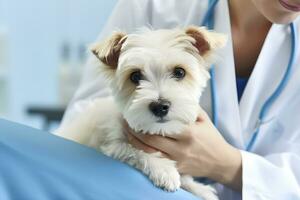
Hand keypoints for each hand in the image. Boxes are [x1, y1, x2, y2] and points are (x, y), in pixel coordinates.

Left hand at [123, 108, 241, 190]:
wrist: (221, 162)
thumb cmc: (212, 138)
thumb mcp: (204, 119)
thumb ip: (188, 108)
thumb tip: (171, 99)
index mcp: (188, 132)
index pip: (161, 126)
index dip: (144, 120)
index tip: (135, 112)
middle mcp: (181, 148)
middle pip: (150, 139)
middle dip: (134, 131)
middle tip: (125, 122)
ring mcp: (177, 160)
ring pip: (150, 152)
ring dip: (135, 142)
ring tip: (127, 132)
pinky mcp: (176, 169)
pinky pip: (156, 160)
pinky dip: (145, 152)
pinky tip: (137, 144)